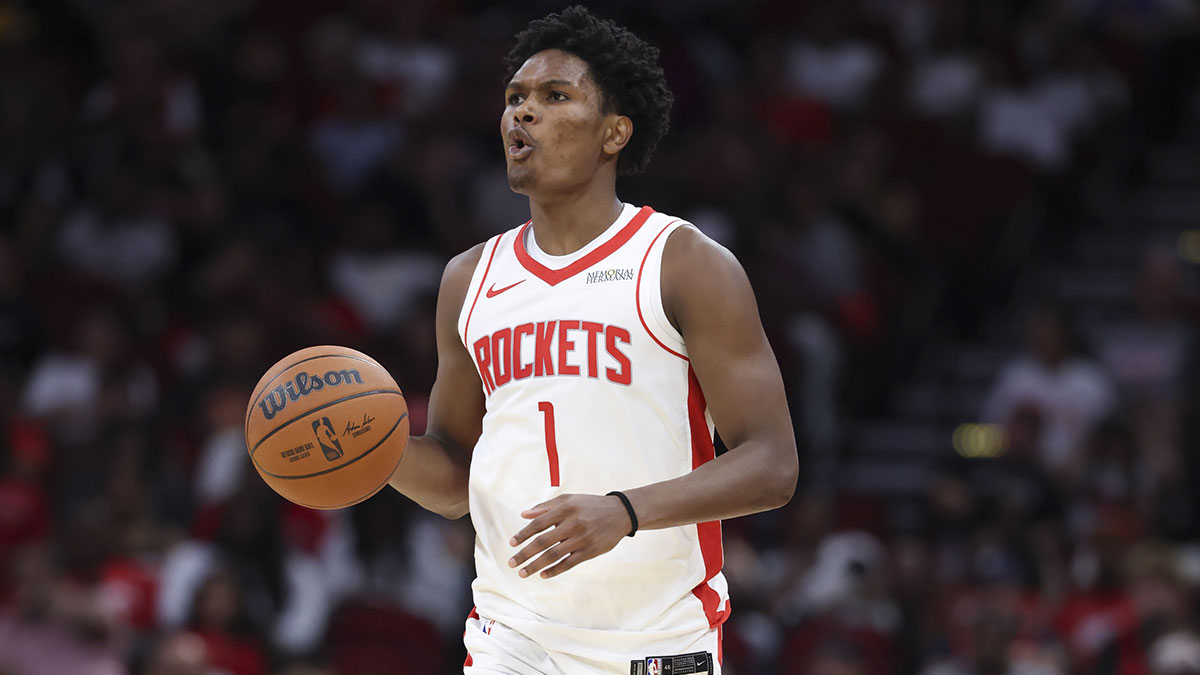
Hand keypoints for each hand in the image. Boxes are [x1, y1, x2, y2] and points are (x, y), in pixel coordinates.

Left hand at [508, 493, 631, 578]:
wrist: (620, 513)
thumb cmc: (589, 505)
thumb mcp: (569, 499)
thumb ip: (545, 506)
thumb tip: (524, 515)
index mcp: (565, 509)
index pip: (538, 524)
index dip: (523, 534)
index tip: (512, 543)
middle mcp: (572, 524)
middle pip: (543, 542)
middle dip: (525, 554)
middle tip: (512, 563)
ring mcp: (581, 539)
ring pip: (553, 555)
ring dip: (535, 566)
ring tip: (522, 573)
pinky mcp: (590, 551)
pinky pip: (569, 563)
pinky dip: (555, 570)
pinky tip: (543, 575)